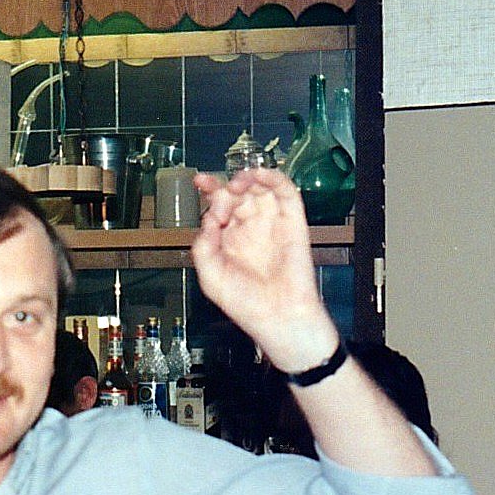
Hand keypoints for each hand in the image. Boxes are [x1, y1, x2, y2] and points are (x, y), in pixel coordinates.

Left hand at [191, 168, 337, 372]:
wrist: (279, 317)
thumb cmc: (247, 305)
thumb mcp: (211, 278)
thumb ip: (203, 248)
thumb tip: (208, 220)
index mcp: (229, 239)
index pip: (219, 206)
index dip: (210, 191)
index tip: (200, 181)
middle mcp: (250, 228)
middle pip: (238, 194)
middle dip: (227, 187)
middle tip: (223, 193)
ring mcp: (272, 223)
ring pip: (261, 188)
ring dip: (249, 178)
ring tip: (239, 183)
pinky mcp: (293, 222)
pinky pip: (287, 193)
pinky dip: (275, 178)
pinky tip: (260, 176)